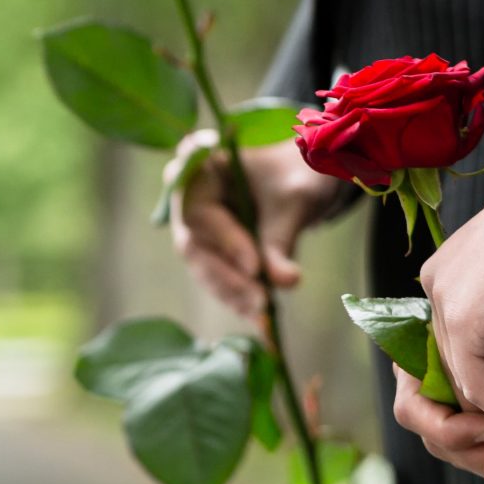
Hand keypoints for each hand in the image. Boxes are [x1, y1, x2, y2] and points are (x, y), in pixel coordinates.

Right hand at [169, 133, 347, 322]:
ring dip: (231, 292)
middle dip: (228, 276)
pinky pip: (214, 277)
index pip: (200, 208)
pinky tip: (259, 318)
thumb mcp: (294, 200)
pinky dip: (237, 297)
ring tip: (263, 312)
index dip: (224, 239)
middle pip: (195, 243)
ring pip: (202, 266)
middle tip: (262, 300)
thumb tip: (285, 282)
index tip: (254, 266)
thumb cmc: (294, 173)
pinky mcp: (206, 251)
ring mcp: (192, 226)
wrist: (298, 176)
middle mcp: (184, 196)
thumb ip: (282, 238)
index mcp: (198, 165)